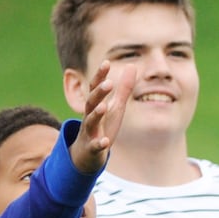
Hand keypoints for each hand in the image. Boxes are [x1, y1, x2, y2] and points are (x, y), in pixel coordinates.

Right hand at [69, 60, 134, 174]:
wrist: (87, 155)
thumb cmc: (103, 127)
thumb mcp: (115, 107)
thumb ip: (123, 88)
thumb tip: (131, 65)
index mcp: (96, 105)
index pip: (95, 88)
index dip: (100, 76)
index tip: (106, 62)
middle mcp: (89, 117)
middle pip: (91, 102)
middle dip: (99, 93)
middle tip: (108, 83)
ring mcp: (89, 133)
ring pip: (90, 122)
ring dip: (96, 114)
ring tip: (104, 107)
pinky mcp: (91, 148)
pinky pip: (94, 146)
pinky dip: (98, 143)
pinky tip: (105, 142)